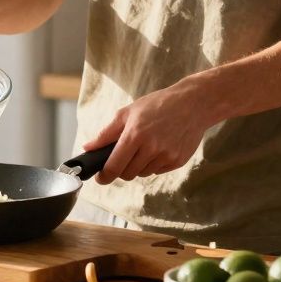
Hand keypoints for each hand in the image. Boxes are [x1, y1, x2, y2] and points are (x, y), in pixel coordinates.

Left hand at [81, 81, 217, 184]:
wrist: (193, 104)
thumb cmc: (157, 105)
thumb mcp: (127, 113)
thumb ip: (106, 133)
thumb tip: (88, 148)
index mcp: (135, 135)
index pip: (114, 166)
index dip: (104, 176)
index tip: (100, 177)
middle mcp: (151, 148)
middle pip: (127, 174)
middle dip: (121, 168)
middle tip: (124, 155)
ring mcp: (166, 156)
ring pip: (142, 174)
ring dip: (138, 166)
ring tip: (145, 146)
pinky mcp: (177, 161)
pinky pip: (157, 171)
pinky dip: (153, 164)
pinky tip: (158, 147)